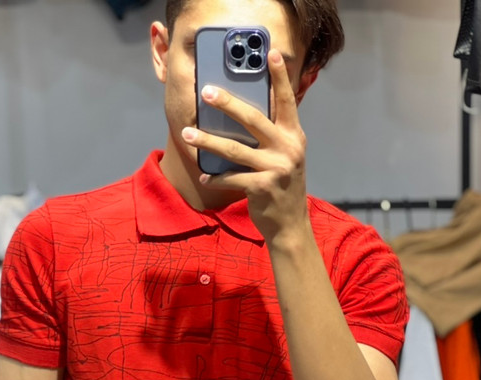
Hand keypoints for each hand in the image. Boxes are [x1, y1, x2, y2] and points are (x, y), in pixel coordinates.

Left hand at [181, 49, 309, 244]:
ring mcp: (275, 168)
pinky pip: (231, 178)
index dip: (280, 77)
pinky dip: (215, 177)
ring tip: (187, 133)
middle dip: (228, 103)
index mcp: (294, 136)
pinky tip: (204, 175)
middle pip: (253, 119)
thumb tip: (245, 113)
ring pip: (234, 149)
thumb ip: (274, 136)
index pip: (287, 101)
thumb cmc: (282, 187)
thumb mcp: (286, 157)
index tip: (271, 53)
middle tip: (207, 91)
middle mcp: (287, 148)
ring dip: (207, 141)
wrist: (290, 225)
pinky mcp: (262, 187)